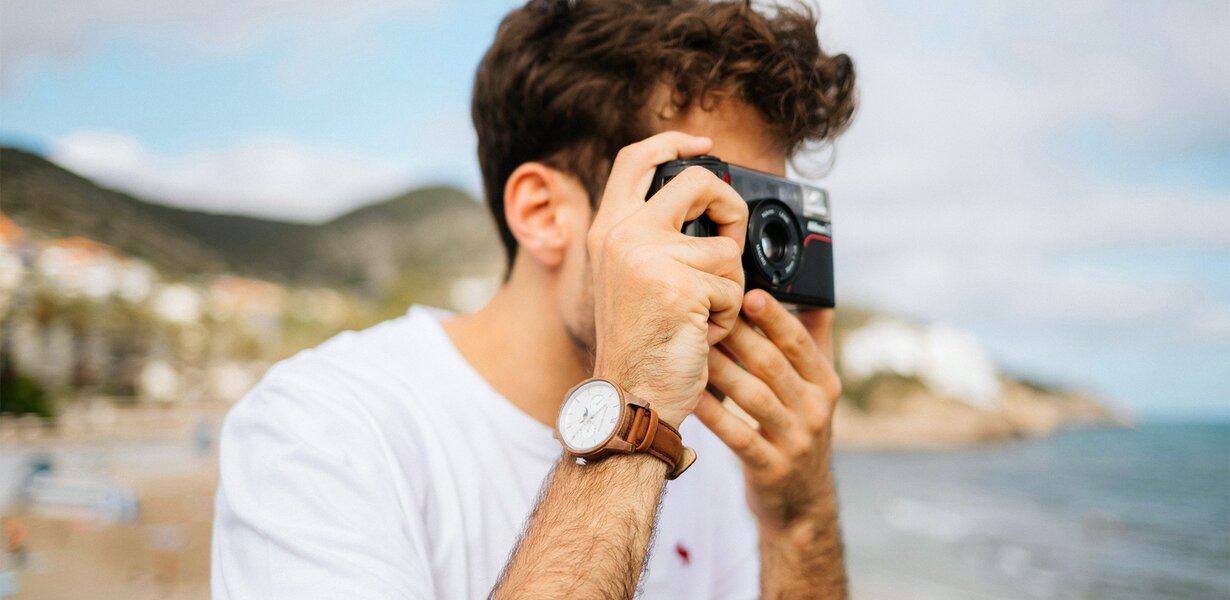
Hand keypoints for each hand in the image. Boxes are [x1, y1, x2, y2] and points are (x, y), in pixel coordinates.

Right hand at [588, 132, 748, 426]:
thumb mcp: (631, 279)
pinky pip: (733, 286)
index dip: (674, 142)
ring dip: (727, 288)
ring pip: (726, 249)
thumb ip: (654, 238)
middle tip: (729, 243)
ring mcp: (650, 258)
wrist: (631, 399)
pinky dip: (728, 316)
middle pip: (697, 182)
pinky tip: (700, 335)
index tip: (704, 145)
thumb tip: (708, 205)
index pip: (636, 159)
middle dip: (730, 210)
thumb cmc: (640, 347)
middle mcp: (624, 236)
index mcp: (608, 230)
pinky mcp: (681, 285)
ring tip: (698, 317)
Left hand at [694, 289, 841, 530]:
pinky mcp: (771, 467)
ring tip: (692, 347)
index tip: (747, 292)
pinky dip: (714, 413)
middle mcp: (815, 409)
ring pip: (753, 396)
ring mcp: (795, 440)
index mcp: (825, 383)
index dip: (774, 316)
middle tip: (704, 313)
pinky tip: (691, 395)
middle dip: (737, 336)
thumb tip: (812, 293)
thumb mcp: (817, 389)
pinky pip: (738, 435)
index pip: (800, 342)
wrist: (801, 501)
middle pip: (772, 364)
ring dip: (720, 369)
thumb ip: (814, 342)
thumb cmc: (799, 429)